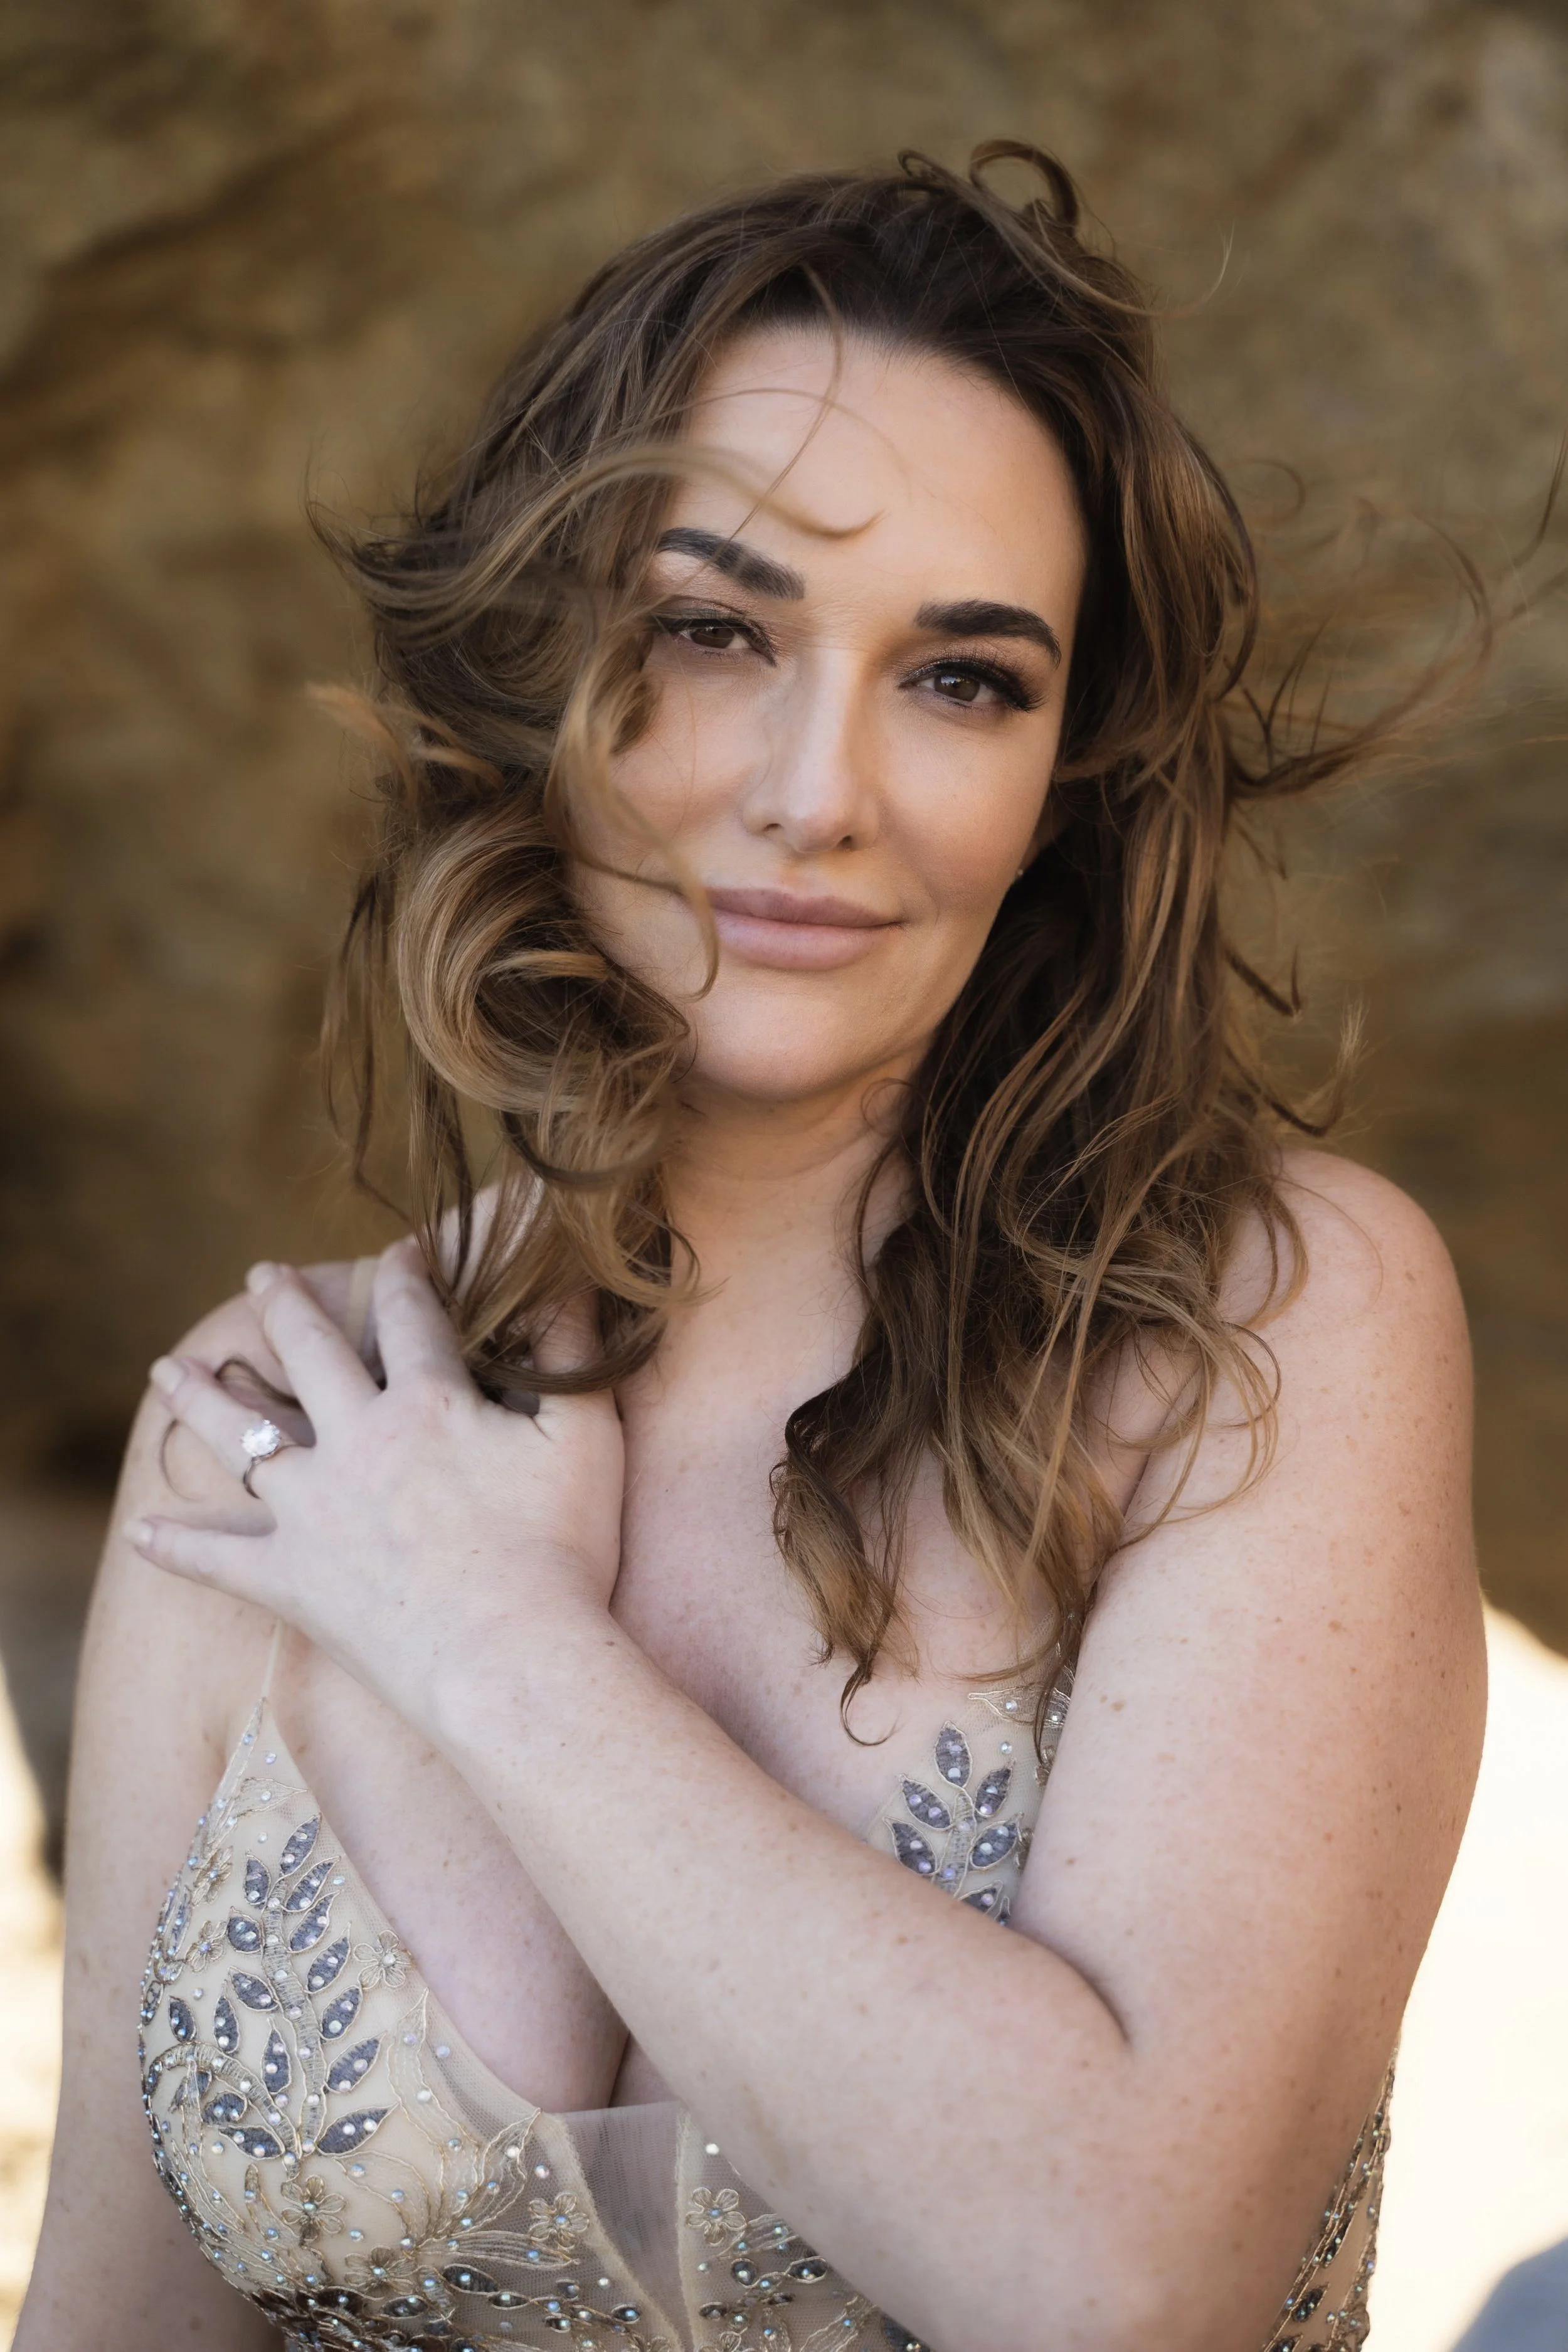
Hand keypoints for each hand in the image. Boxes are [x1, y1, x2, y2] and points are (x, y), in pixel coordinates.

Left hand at [125, 1240, 624, 1727]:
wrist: (512, 1658)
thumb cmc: (564, 1548)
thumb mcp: (585, 1435)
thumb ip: (571, 1351)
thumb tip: (572, 1278)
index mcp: (427, 1403)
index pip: (410, 1315)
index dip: (406, 1273)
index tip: (401, 1249)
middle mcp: (356, 1442)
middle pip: (308, 1353)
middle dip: (283, 1305)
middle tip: (261, 1274)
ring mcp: (313, 1512)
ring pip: (241, 1439)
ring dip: (200, 1398)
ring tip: (165, 1369)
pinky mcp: (291, 1580)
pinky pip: (218, 1560)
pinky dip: (178, 1545)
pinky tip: (139, 1529)